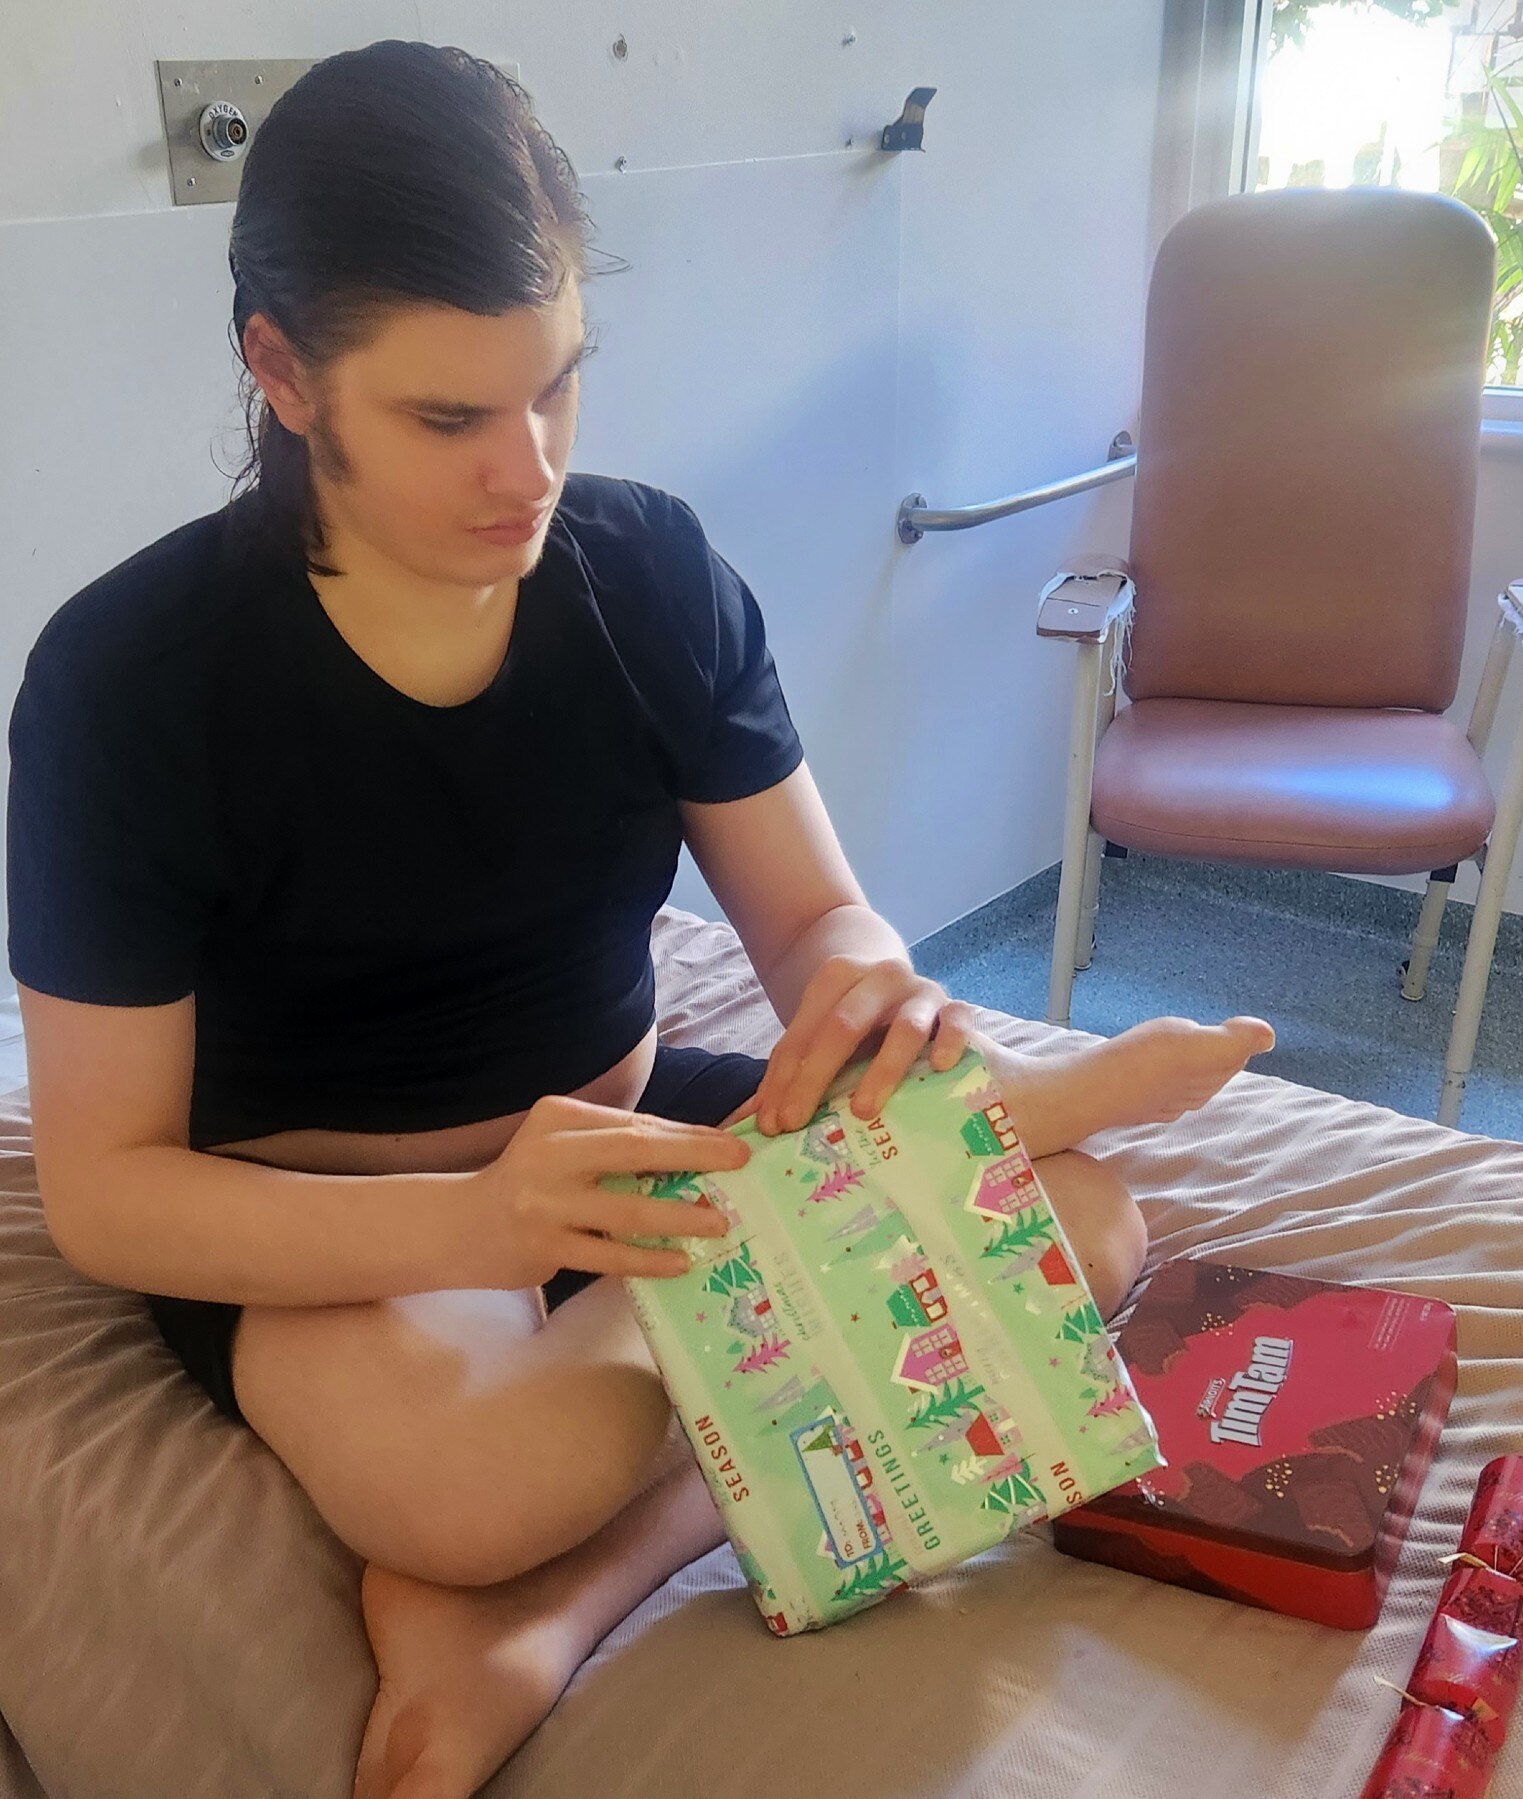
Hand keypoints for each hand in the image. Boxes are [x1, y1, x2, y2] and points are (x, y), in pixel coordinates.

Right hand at [463, 1094, 746, 1287]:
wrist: (461, 1226)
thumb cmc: (531, 1182)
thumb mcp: (565, 1147)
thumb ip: (616, 1145)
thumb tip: (699, 1150)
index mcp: (559, 1116)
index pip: (636, 1124)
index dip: (689, 1134)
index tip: (732, 1143)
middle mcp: (550, 1151)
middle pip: (635, 1150)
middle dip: (694, 1155)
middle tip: (739, 1164)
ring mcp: (544, 1201)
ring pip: (626, 1208)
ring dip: (678, 1215)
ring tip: (718, 1222)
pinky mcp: (543, 1246)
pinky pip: (609, 1254)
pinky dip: (648, 1258)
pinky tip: (679, 1261)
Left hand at [752, 955, 978, 1135]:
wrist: (899, 974)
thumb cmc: (854, 1019)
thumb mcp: (819, 1030)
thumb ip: (788, 1070)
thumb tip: (747, 1123)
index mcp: (836, 977)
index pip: (802, 1033)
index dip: (781, 1079)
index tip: (770, 1123)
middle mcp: (878, 977)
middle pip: (843, 1027)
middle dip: (814, 1077)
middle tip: (796, 1123)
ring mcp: (920, 990)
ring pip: (903, 1028)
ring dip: (881, 1071)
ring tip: (862, 1109)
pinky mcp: (954, 1006)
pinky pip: (958, 1020)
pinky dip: (950, 1041)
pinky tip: (938, 1067)